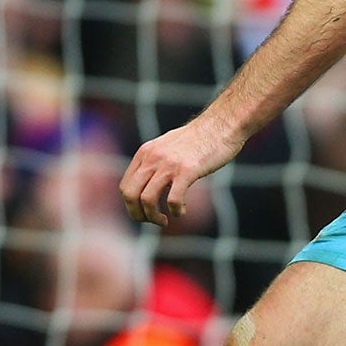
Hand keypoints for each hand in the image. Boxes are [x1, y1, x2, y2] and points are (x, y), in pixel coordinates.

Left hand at [120, 114, 241, 226]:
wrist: (221, 124)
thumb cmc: (199, 138)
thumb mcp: (168, 146)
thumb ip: (156, 161)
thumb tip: (151, 180)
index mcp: (145, 153)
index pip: (125, 186)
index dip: (132, 206)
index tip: (146, 212)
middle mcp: (153, 158)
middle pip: (130, 195)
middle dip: (138, 215)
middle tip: (154, 221)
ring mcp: (169, 164)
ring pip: (147, 200)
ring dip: (154, 217)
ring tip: (165, 220)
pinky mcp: (187, 170)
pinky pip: (173, 199)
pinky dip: (176, 211)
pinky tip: (182, 211)